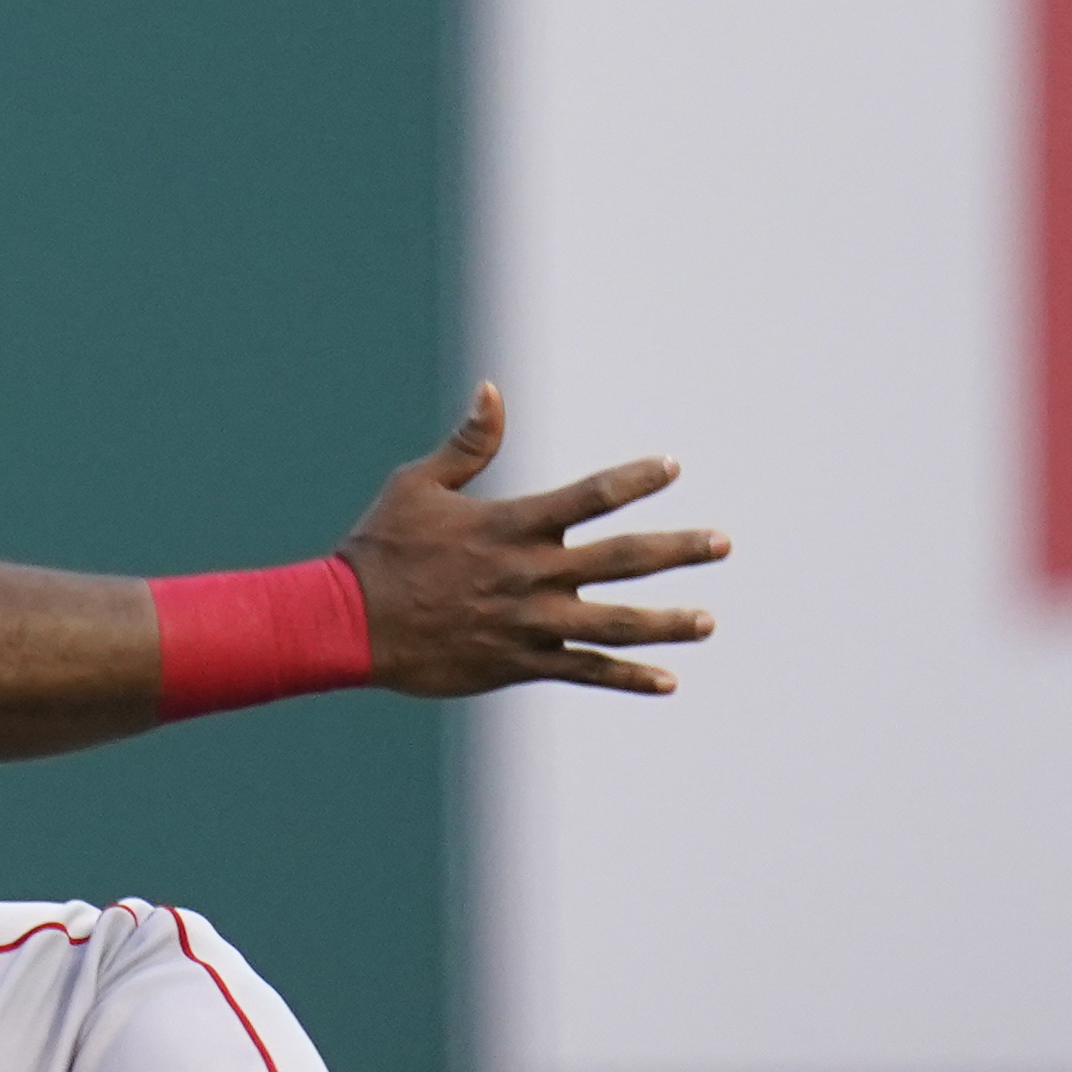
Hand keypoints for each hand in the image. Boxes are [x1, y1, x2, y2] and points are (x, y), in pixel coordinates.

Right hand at [337, 383, 724, 701]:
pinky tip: (666, 680)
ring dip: (665, 624)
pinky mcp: (518, 664)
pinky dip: (626, 677)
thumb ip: (467, 445)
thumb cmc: (381, 548)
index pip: (588, 497)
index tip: (672, 467)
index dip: (633, 480)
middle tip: (722, 544)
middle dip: (676, 550)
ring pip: (613, 625)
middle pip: (620, 561)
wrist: (349, 623)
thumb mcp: (417, 486)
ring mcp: (528, 624)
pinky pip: (583, 672)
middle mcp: (529, 575)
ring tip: (707, 622)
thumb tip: (492, 391)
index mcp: (510, 527)